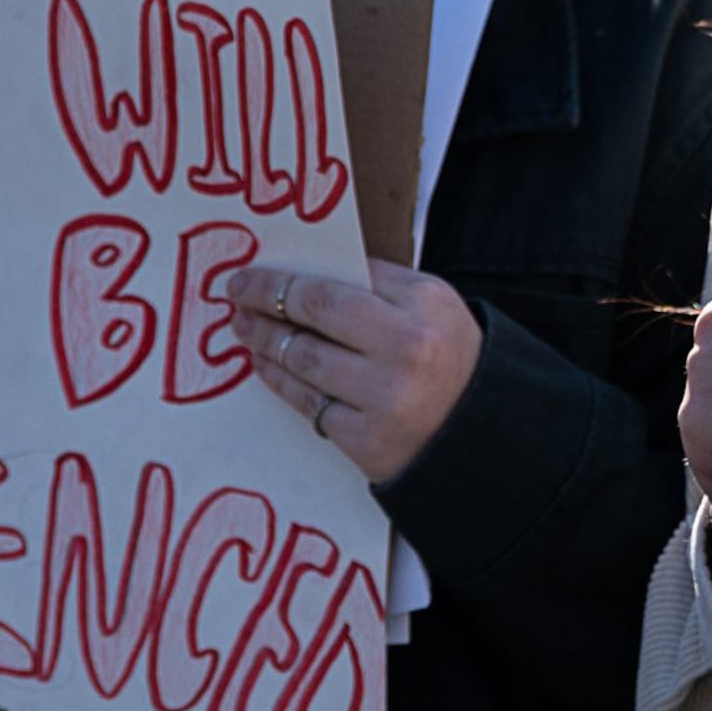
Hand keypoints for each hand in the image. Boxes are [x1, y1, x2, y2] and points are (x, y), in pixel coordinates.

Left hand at [222, 259, 481, 484]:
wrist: (477, 430)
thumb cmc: (448, 356)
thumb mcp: (432, 306)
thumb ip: (380, 284)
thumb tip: (309, 269)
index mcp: (424, 306)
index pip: (337, 284)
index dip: (285, 280)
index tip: (251, 275)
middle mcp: (406, 350)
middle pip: (315, 316)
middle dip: (266, 302)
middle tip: (234, 295)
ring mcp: (384, 398)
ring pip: (303, 361)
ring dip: (265, 342)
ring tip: (244, 329)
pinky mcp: (366, 440)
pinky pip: (308, 404)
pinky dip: (281, 382)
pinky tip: (266, 367)